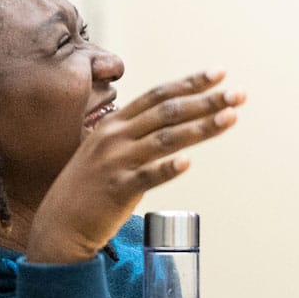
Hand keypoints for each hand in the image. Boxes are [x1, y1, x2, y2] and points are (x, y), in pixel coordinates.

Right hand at [27, 69, 245, 264]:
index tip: (219, 74)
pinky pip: (147, 177)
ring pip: (166, 139)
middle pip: (168, 112)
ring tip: (230, 117)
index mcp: (114, 123)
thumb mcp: (107, 147)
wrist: (60, 223)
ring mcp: (115, 162)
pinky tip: (188, 163)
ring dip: (201, 127)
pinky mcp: (117, 190)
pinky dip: (168, 169)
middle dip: (206, 101)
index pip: (158, 95)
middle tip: (238, 94)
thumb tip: (171, 116)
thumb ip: (135, 131)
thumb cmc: (90, 186)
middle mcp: (115, 137)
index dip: (189, 83)